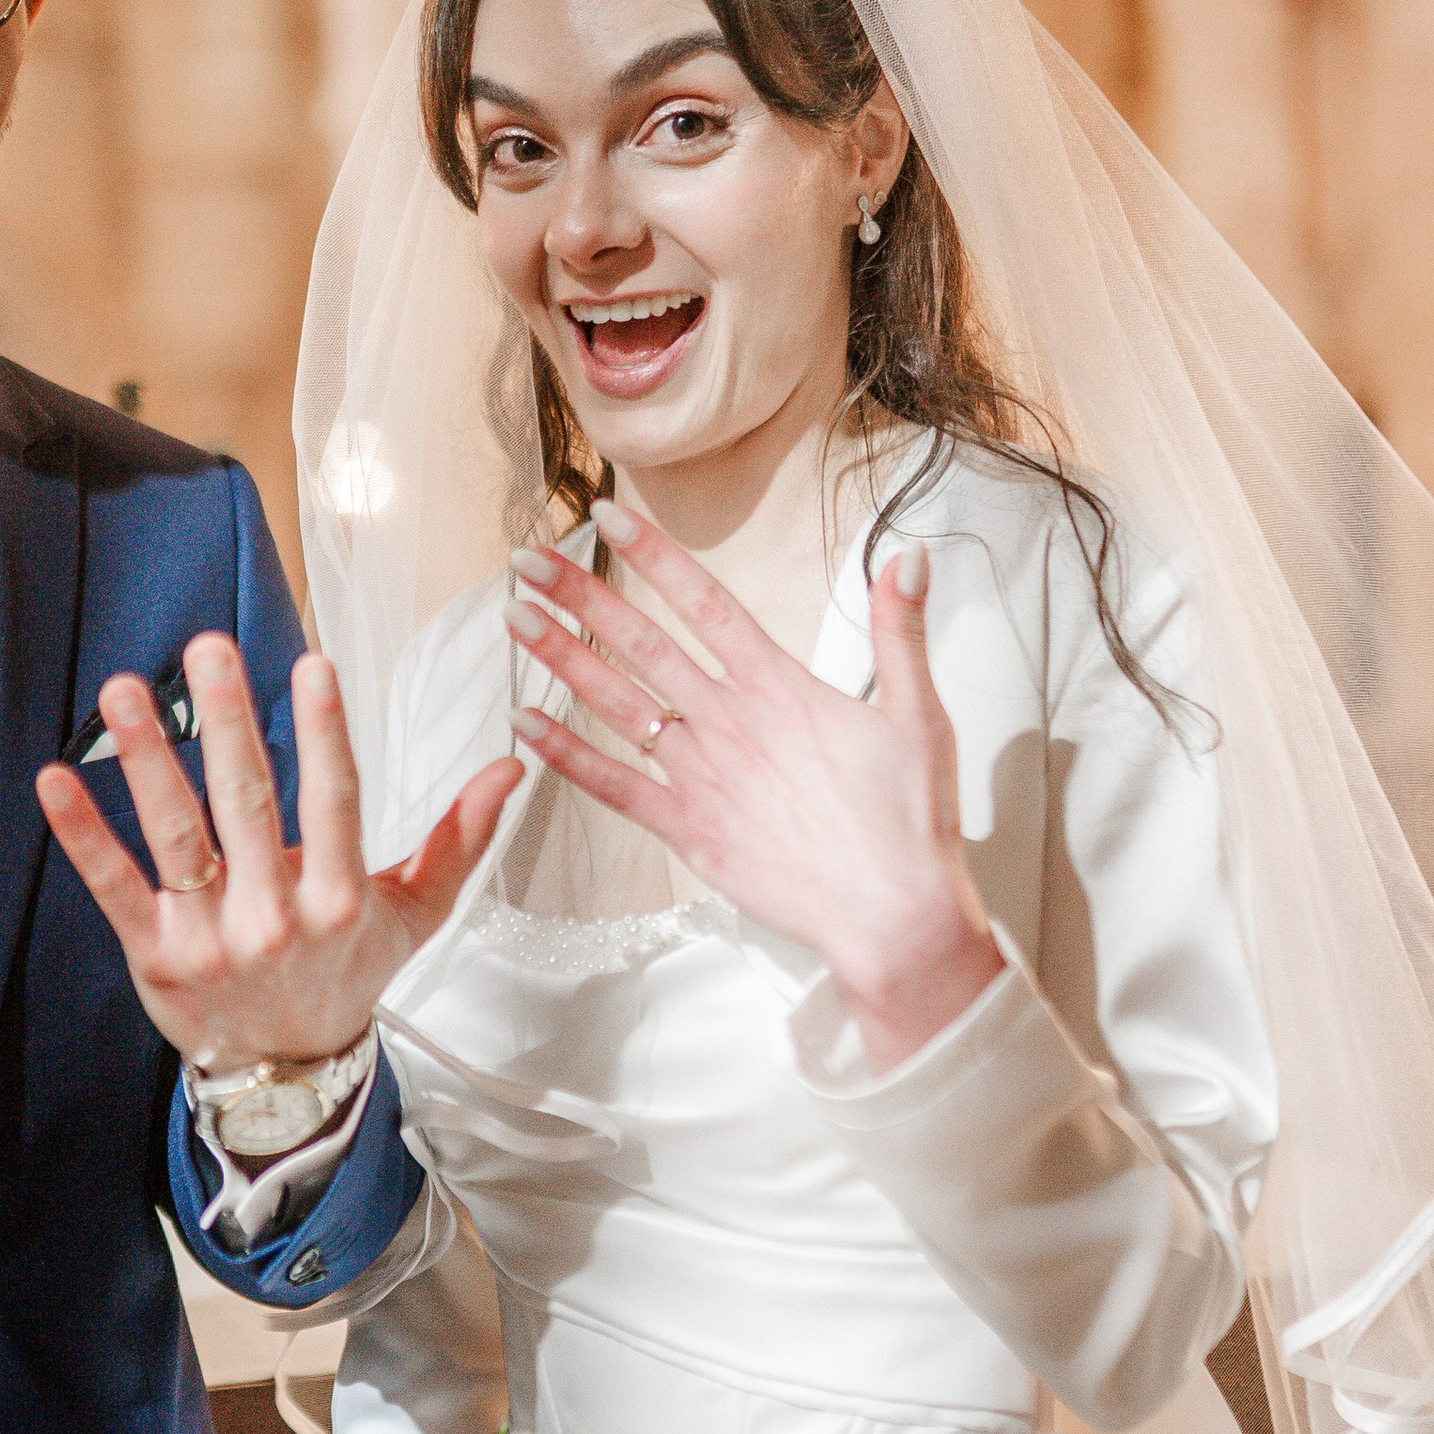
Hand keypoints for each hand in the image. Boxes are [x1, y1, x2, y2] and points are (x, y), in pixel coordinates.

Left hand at [36, 633, 519, 1072]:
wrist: (288, 1074)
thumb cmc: (348, 975)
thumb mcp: (414, 915)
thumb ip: (458, 839)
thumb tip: (511, 767)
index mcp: (339, 900)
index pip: (334, 801)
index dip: (324, 732)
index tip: (314, 664)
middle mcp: (274, 917)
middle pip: (248, 806)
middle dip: (227, 723)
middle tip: (209, 650)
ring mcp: (209, 937)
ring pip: (176, 837)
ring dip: (147, 760)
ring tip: (126, 690)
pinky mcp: (154, 954)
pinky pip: (115, 887)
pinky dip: (84, 835)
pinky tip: (56, 779)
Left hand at [506, 504, 1001, 1074]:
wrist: (892, 915)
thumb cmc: (909, 823)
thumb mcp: (918, 715)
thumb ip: (899, 632)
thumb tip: (907, 561)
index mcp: (782, 689)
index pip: (706, 602)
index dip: (653, 555)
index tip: (607, 517)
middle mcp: (731, 724)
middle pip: (643, 644)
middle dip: (581, 596)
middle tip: (529, 561)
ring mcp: (703, 778)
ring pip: (617, 705)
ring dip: (562, 659)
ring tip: (515, 620)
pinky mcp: (689, 831)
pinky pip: (614, 787)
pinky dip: (566, 756)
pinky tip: (525, 726)